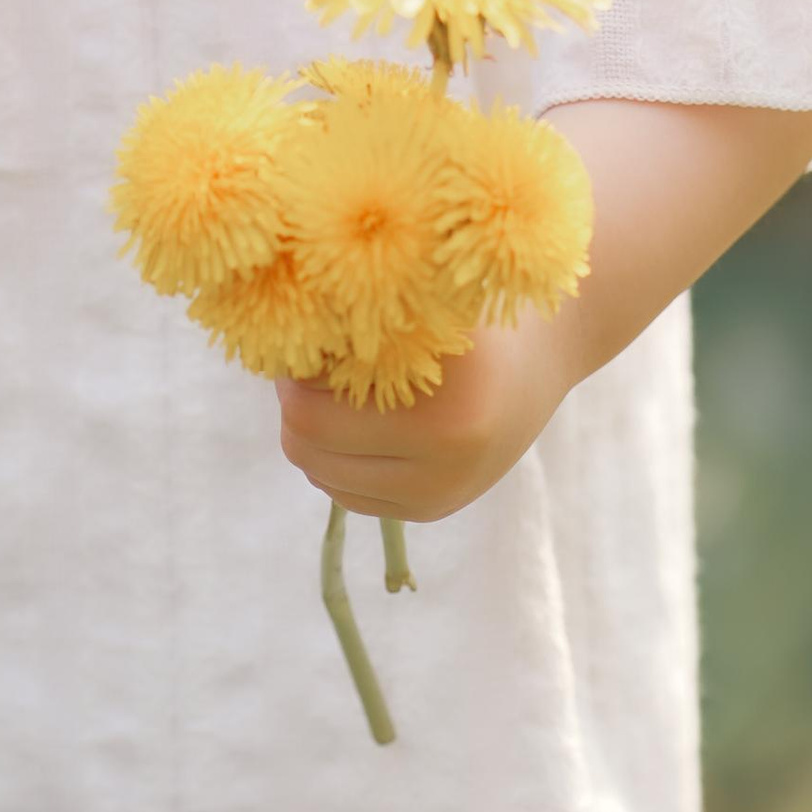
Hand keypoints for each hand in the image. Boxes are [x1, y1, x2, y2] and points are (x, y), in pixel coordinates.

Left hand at [277, 309, 577, 523]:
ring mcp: (442, 494)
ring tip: (337, 387)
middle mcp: (446, 463)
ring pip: (320, 474)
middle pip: (306, 447)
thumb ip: (352, 319)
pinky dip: (337, 456)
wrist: (546, 349)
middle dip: (295, 401)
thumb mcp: (416, 301)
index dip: (291, 370)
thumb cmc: (466, 308)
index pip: (309, 410)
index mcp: (442, 409)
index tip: (301, 334)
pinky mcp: (436, 510)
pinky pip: (346, 493)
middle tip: (308, 362)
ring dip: (313, 431)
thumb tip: (265, 338)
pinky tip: (361, 418)